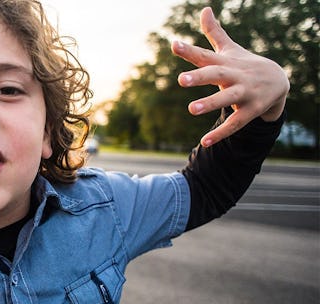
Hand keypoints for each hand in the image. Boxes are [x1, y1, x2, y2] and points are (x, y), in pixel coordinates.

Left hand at [171, 7, 288, 146]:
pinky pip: (235, 124)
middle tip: (181, 80)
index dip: (189, 50)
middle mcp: (235, 76)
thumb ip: (214, 32)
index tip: (174, 44)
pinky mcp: (251, 111)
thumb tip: (204, 9)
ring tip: (192, 109)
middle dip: (200, 77)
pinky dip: (221, 133)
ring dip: (211, 103)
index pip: (205, 55)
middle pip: (216, 75)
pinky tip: (205, 142)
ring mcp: (244, 94)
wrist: (278, 82)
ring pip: (227, 99)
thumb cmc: (244, 64)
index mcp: (225, 62)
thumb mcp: (230, 49)